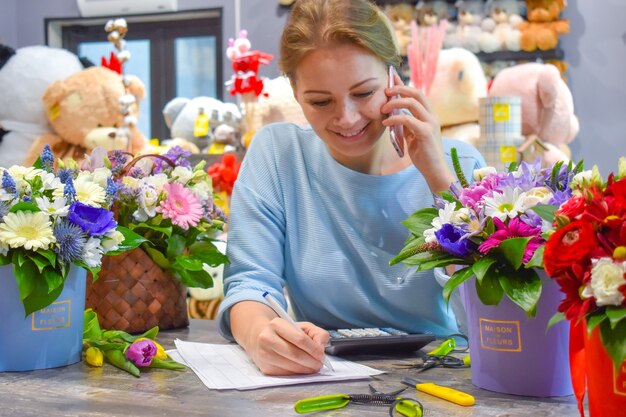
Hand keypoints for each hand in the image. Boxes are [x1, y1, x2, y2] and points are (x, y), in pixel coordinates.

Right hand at [230, 301, 328, 375]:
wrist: (259, 338)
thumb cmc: (284, 332)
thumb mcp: (301, 327)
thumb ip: (317, 333)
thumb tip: (321, 347)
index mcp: (276, 324)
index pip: (300, 339)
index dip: (314, 349)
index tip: (322, 355)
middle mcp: (267, 338)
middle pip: (296, 355)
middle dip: (312, 362)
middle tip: (320, 364)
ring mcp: (265, 355)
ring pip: (292, 367)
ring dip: (307, 369)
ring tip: (313, 367)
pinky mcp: (265, 368)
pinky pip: (287, 374)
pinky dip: (298, 373)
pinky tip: (301, 369)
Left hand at [381, 70, 454, 192]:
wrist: (434, 171)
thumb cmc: (424, 156)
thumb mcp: (413, 137)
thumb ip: (407, 125)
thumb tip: (396, 115)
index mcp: (429, 116)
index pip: (417, 95)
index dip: (404, 86)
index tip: (391, 81)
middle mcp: (432, 117)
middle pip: (417, 93)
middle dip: (400, 89)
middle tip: (385, 92)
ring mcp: (430, 123)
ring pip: (412, 102)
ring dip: (395, 103)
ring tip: (383, 108)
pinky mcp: (426, 133)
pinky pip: (408, 119)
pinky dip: (394, 119)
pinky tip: (385, 123)